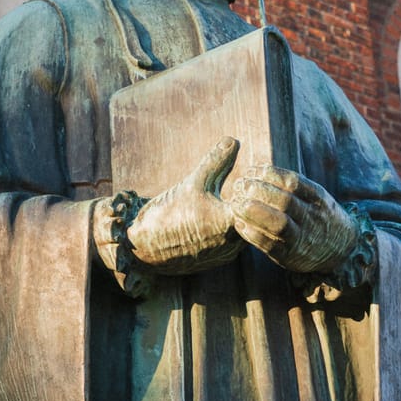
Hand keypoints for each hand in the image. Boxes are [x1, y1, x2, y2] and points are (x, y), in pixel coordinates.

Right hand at [126, 137, 243, 274]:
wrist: (143, 247)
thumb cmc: (167, 213)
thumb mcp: (193, 181)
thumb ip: (216, 161)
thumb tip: (233, 140)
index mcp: (230, 224)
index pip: (256, 202)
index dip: (252, 186)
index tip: (243, 177)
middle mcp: (232, 244)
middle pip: (254, 218)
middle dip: (248, 200)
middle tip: (239, 186)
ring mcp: (226, 255)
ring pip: (245, 231)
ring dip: (240, 215)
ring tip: (226, 200)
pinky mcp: (217, 261)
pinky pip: (234, 242)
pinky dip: (231, 228)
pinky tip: (216, 216)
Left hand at [230, 164, 356, 272]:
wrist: (341, 250)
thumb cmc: (319, 217)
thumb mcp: (316, 197)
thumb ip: (294, 186)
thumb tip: (258, 171)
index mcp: (318, 199)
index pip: (294, 182)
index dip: (271, 175)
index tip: (253, 170)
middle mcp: (312, 218)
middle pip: (286, 201)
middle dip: (259, 191)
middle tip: (240, 184)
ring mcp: (302, 239)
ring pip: (279, 224)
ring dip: (254, 212)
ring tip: (236, 203)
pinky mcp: (289, 257)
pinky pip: (270, 246)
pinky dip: (252, 234)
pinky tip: (239, 223)